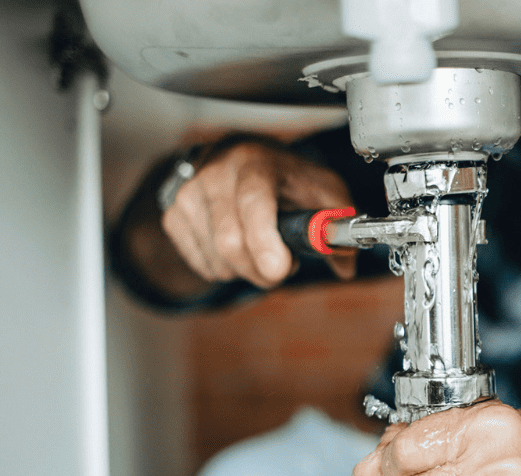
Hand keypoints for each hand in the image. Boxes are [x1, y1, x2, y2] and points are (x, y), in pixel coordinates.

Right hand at [162, 140, 355, 288]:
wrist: (243, 158)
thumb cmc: (287, 177)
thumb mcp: (323, 191)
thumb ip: (339, 226)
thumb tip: (346, 265)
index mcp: (256, 163)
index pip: (253, 203)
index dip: (264, 242)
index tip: (279, 269)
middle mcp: (216, 173)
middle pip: (230, 242)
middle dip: (262, 270)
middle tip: (282, 266)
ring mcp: (189, 194)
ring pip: (217, 260)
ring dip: (246, 270)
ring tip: (261, 248)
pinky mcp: (174, 215)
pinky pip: (203, 265)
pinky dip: (226, 269)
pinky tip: (239, 247)